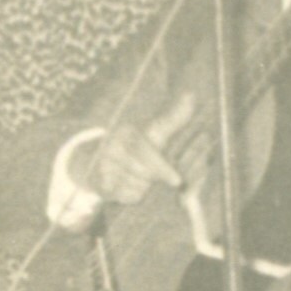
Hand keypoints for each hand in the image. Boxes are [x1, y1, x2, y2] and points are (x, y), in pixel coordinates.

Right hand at [82, 87, 196, 205]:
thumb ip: (173, 117)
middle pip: (144, 172)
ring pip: (137, 186)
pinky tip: (128, 185)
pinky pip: (127, 196)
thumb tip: (191, 94)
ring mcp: (105, 166)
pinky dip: (132, 194)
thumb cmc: (136, 147)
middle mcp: (113, 146)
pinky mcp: (101, 183)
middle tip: (154, 176)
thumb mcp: (154, 131)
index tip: (178, 181)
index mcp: (127, 132)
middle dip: (153, 177)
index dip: (162, 167)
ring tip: (137, 176)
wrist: (99, 162)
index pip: (145, 150)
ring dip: (143, 186)